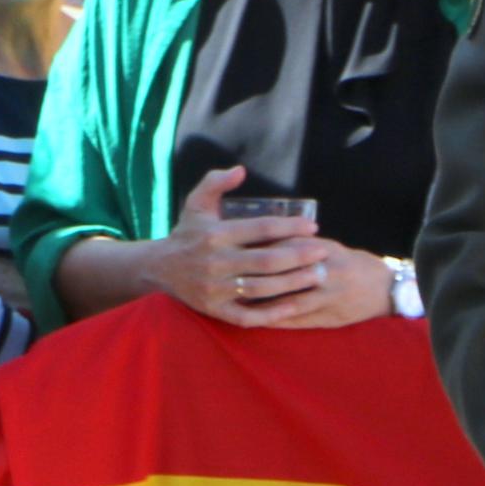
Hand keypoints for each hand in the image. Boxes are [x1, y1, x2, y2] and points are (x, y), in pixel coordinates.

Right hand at [142, 166, 329, 326]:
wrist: (160, 268)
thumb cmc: (187, 233)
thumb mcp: (196, 203)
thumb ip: (215, 183)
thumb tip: (240, 170)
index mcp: (214, 234)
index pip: (260, 229)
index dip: (289, 227)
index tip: (312, 227)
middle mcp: (214, 262)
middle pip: (266, 261)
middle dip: (299, 256)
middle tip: (324, 252)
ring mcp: (215, 289)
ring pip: (262, 288)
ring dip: (293, 283)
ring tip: (319, 275)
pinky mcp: (214, 310)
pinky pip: (248, 315)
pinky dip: (272, 313)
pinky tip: (294, 306)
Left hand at [244, 239, 397, 330]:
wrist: (383, 288)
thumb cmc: (346, 262)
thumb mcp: (325, 246)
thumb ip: (296, 243)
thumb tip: (258, 239)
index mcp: (323, 251)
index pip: (285, 249)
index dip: (258, 252)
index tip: (234, 251)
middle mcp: (327, 273)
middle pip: (285, 276)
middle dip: (255, 277)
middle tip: (227, 277)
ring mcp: (329, 298)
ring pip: (290, 301)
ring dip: (262, 302)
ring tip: (236, 300)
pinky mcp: (330, 318)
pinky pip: (297, 321)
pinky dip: (275, 320)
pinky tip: (255, 318)